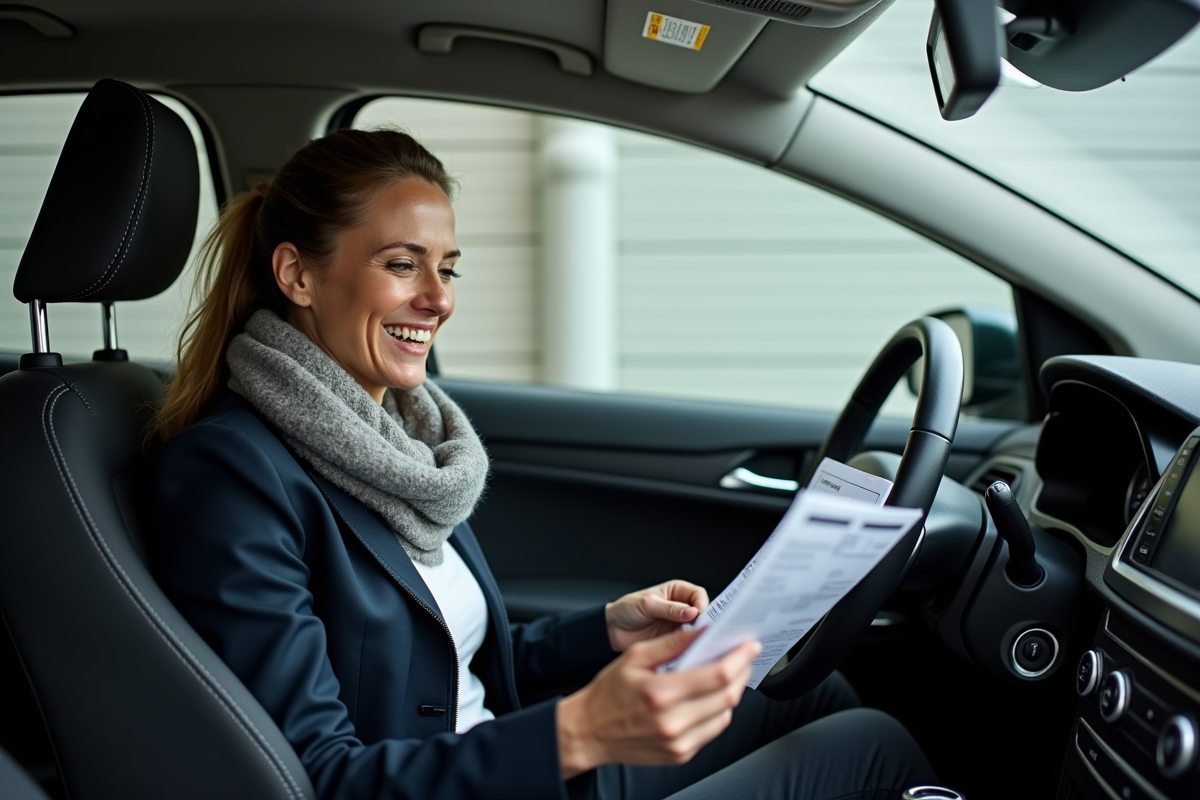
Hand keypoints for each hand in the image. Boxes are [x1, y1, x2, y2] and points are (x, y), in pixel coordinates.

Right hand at [556, 627, 759, 778]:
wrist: (589, 731)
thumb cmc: (608, 693)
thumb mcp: (635, 656)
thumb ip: (672, 643)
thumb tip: (704, 631)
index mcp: (661, 692)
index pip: (717, 674)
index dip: (740, 658)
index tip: (749, 645)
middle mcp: (673, 721)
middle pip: (727, 696)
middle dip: (742, 672)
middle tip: (744, 657)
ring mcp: (678, 742)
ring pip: (724, 715)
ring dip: (732, 692)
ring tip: (729, 675)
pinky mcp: (680, 755)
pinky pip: (712, 731)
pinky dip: (718, 711)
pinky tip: (711, 697)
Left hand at [605, 580, 708, 651]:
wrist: (613, 630)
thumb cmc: (628, 609)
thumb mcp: (648, 604)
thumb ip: (670, 608)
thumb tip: (692, 612)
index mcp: (677, 591)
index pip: (698, 595)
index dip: (701, 604)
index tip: (697, 615)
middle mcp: (682, 607)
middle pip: (702, 613)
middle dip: (702, 622)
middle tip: (698, 631)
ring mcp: (679, 624)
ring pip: (697, 630)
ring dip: (696, 635)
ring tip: (690, 641)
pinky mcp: (675, 640)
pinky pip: (687, 642)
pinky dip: (688, 646)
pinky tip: (685, 649)